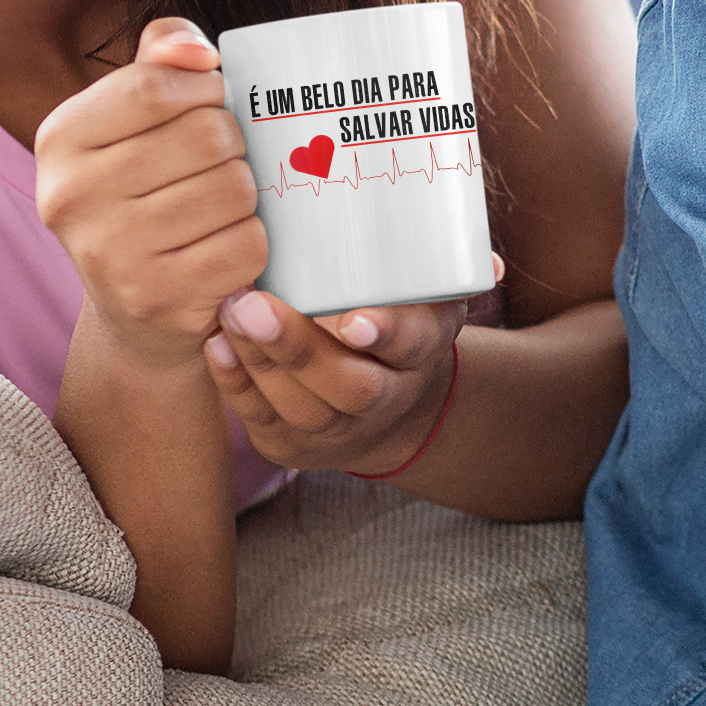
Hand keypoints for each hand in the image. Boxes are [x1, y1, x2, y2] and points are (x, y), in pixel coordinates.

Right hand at [35, 18, 267, 370]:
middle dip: (232, 143)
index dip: (205, 87)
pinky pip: (247, 244)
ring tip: (219, 206)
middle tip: (219, 162)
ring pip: (235, 188)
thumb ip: (161, 57)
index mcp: (61, 139)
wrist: (135, 309)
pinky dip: (252, 241)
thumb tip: (196, 51)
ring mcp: (111, 255)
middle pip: (206, 135)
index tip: (211, 101)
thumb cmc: (146, 187)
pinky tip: (224, 245)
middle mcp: (72, 198)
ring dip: (245, 193)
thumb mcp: (134, 114)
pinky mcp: (158, 300)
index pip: (155, 86)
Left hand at [201, 270, 498, 475]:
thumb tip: (488, 259)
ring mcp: (333, 432)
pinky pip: (259, 419)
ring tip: (229, 310)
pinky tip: (217, 343)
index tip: (353, 319)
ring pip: (297, 406)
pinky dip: (235, 383)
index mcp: (421, 355)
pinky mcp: (289, 446)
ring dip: (258, 360)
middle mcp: (382, 400)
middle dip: (297, 349)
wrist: (391, 411)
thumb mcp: (437, 300)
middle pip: (344, 387)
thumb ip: (453, 270)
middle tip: (254, 303)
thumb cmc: (405, 327)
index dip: (385, 334)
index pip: (409, 347)